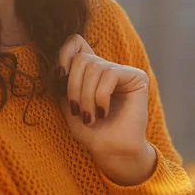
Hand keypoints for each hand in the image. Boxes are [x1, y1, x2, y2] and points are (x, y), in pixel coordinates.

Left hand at [57, 34, 156, 185]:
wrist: (113, 152)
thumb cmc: (92, 132)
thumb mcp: (69, 108)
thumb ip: (63, 86)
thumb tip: (59, 68)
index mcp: (88, 71)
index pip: (76, 43)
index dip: (64, 53)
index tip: (60, 75)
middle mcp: (105, 67)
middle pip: (81, 58)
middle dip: (74, 87)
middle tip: (78, 111)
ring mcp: (121, 71)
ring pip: (93, 67)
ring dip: (86, 97)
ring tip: (90, 118)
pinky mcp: (136, 77)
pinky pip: (109, 75)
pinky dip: (101, 96)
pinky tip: (103, 112)